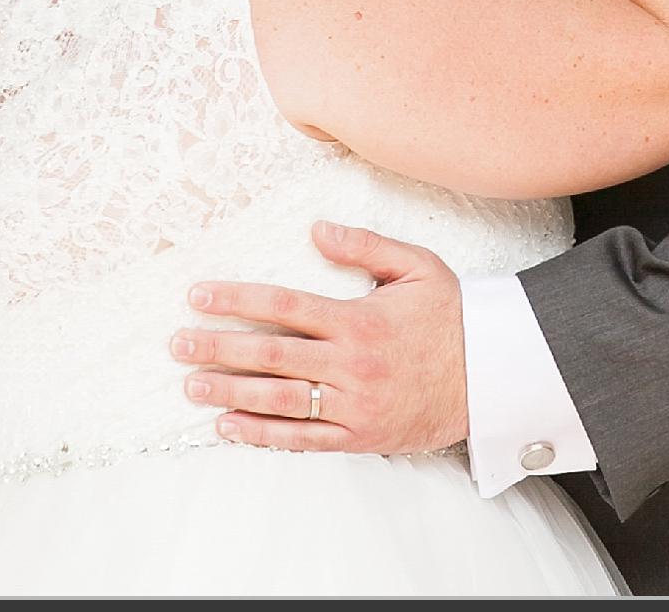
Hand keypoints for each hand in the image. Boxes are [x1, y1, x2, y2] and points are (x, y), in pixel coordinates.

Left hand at [171, 222, 467, 453]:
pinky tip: (229, 426)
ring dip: (230, 391)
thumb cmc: (451, 316)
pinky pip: (304, 439)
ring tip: (190, 383)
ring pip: (280, 399)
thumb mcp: (415, 266)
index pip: (284, 304)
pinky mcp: (359, 436)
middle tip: (176, 342)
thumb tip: (316, 229)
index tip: (198, 295)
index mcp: (358, 318)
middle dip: (219, 346)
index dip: (237, 299)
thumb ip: (364, 245)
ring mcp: (354, 405)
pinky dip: (263, 434)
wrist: (491, 378)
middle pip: (272, 354)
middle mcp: (350, 363)